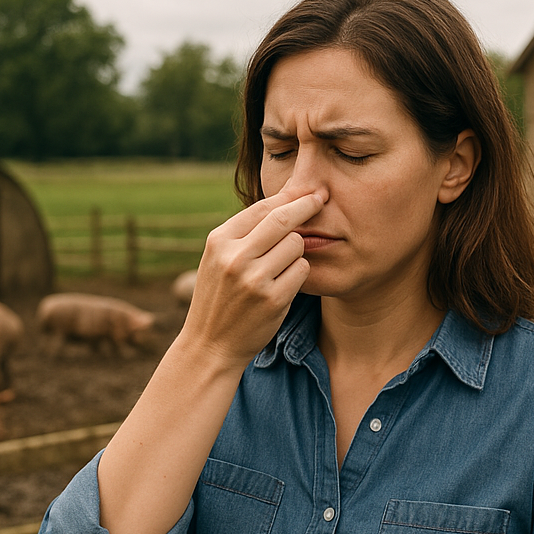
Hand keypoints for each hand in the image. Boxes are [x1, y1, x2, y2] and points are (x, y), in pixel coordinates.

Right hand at [182, 183, 324, 366]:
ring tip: (281, 266)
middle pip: (283, 219)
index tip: (309, 189)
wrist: (210, 345)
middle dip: (307, 205)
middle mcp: (234, 257)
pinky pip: (302, 271)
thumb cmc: (219, 297)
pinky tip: (285, 284)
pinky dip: (299, 273)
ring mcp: (254, 279)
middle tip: (323, 197)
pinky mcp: (273, 299)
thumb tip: (284, 199)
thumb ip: (244, 233)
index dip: (290, 195)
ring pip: (296, 245)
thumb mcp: (218, 259)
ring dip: (297, 251)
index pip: (262, 208)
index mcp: (219, 241)